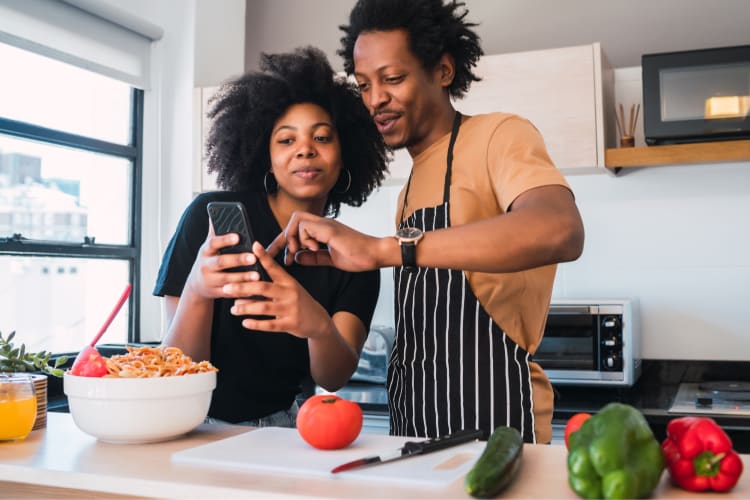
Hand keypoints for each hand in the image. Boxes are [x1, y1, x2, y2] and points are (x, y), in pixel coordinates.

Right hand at [184, 227, 263, 299]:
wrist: (196, 285)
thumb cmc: (208, 260)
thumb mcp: (208, 247)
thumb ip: (214, 232)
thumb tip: (214, 213)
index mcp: (205, 251)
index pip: (214, 243)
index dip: (225, 240)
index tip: (238, 236)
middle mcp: (205, 266)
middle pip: (221, 262)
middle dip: (238, 260)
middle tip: (253, 257)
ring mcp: (210, 281)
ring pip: (227, 279)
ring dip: (243, 278)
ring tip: (258, 275)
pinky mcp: (215, 293)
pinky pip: (230, 292)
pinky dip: (242, 291)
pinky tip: (254, 290)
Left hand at [226, 242, 333, 338]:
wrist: (319, 321)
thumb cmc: (299, 302)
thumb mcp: (290, 289)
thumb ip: (271, 284)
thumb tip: (245, 281)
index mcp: (289, 281)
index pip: (274, 267)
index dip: (264, 256)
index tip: (253, 246)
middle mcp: (290, 293)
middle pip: (263, 287)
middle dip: (243, 287)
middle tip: (227, 287)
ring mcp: (291, 309)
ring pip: (264, 307)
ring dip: (246, 307)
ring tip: (233, 308)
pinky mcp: (290, 324)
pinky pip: (270, 324)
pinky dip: (256, 324)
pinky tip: (245, 322)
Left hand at [266, 211, 384, 270]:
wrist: (376, 254)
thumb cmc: (359, 257)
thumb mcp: (331, 259)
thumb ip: (314, 257)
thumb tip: (297, 257)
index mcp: (323, 231)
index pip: (297, 230)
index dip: (282, 242)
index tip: (273, 255)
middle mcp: (323, 224)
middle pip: (294, 219)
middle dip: (282, 238)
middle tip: (284, 256)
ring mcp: (326, 224)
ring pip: (297, 220)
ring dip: (293, 238)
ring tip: (298, 252)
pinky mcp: (329, 228)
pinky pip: (306, 227)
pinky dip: (304, 239)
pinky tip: (313, 249)